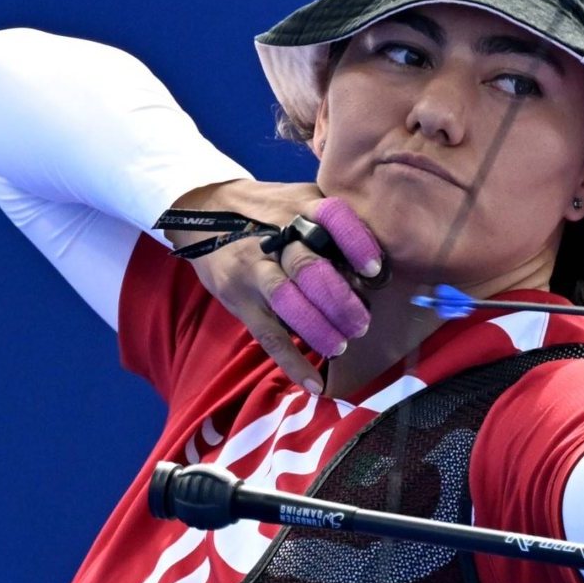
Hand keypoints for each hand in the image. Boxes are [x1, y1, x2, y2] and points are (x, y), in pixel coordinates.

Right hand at [166, 179, 382, 392]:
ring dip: (318, 328)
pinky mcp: (239, 300)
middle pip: (309, 267)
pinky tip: (314, 383)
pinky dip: (292, 362)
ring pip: (286, 301)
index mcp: (300, 206)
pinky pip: (268, 335)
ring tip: (342, 346)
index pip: (332, 219)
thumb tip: (376, 268)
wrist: (206, 209)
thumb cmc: (272, 210)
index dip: (356, 243)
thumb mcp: (303, 199)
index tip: (374, 270)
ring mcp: (254, 269)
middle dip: (339, 300)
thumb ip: (334, 225)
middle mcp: (276, 236)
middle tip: (362, 323)